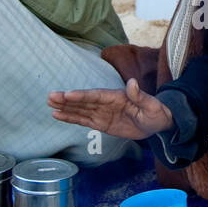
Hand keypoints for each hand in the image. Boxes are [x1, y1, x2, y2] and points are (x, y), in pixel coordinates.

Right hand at [47, 78, 174, 140]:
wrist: (158, 123)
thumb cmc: (156, 113)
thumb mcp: (152, 106)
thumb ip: (140, 96)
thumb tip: (132, 83)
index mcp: (117, 97)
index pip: (96, 96)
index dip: (82, 96)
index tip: (67, 95)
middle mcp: (107, 103)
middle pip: (84, 101)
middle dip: (67, 100)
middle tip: (50, 97)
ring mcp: (103, 113)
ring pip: (81, 110)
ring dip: (65, 108)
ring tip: (49, 104)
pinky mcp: (102, 123)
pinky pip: (84, 120)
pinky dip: (71, 118)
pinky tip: (58, 115)